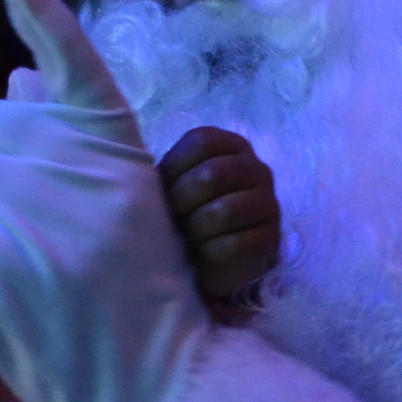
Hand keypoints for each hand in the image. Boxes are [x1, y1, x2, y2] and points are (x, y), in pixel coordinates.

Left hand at [161, 128, 277, 301]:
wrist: (209, 259)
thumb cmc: (186, 214)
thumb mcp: (173, 184)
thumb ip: (166, 168)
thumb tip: (130, 161)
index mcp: (231, 146)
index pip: (203, 141)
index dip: (175, 167)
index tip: (165, 188)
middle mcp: (256, 169)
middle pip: (213, 174)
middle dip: (182, 201)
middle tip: (175, 217)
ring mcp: (268, 203)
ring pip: (223, 212)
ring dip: (195, 229)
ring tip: (190, 236)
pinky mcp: (271, 238)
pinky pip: (234, 244)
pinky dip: (209, 252)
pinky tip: (206, 252)